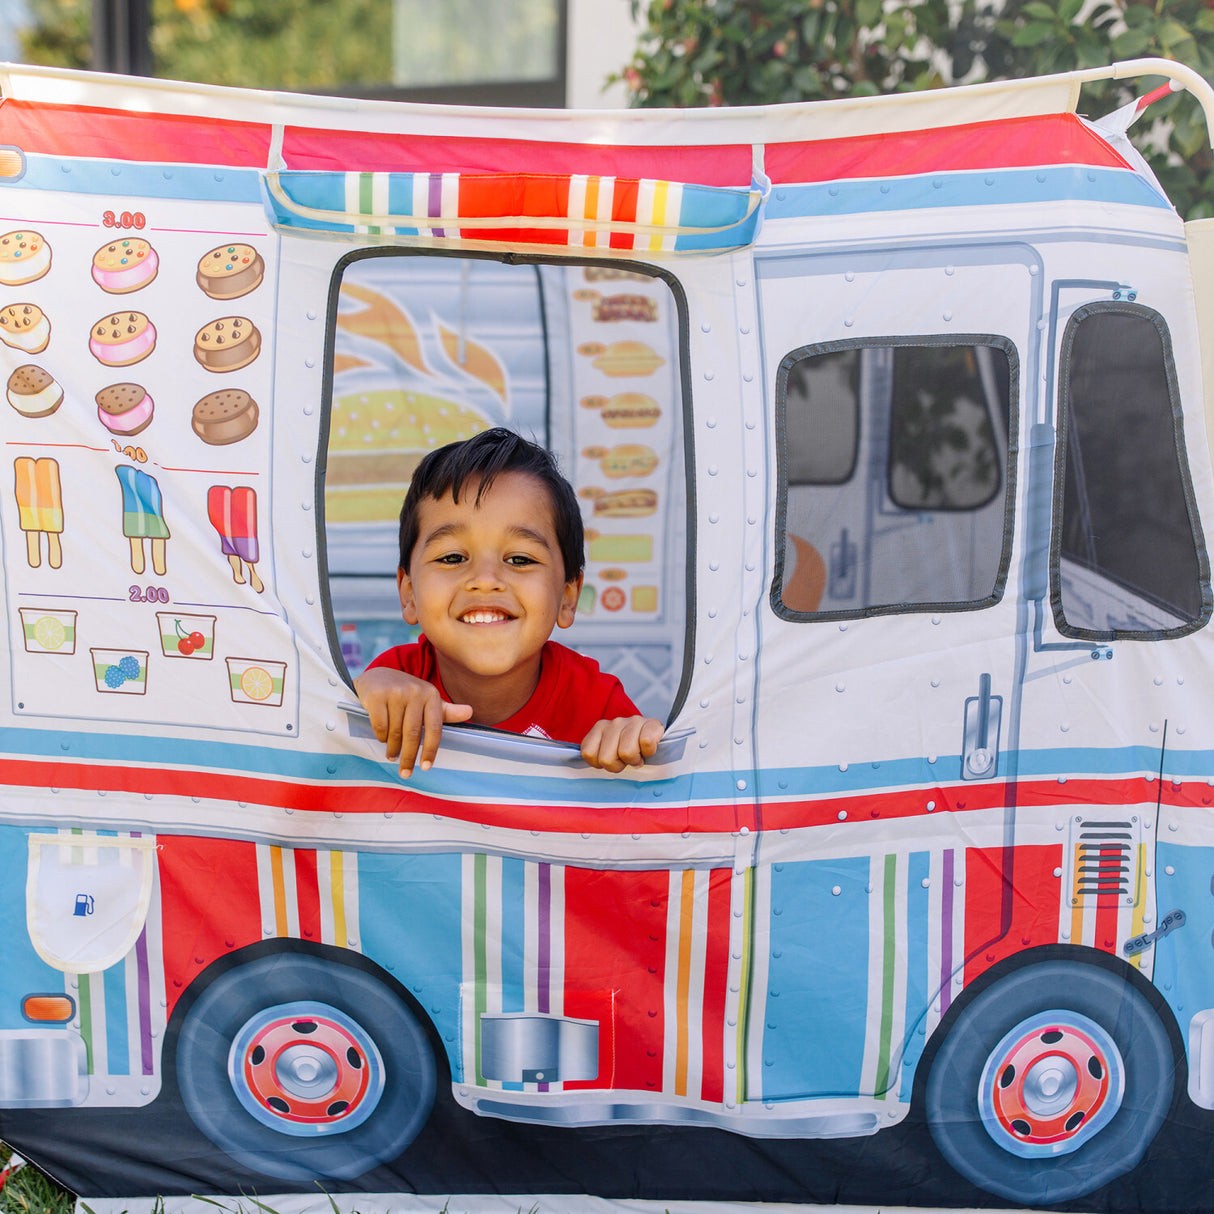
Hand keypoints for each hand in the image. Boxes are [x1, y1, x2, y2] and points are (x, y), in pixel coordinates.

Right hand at [354, 666, 472, 776]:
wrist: (378, 677)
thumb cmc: (407, 694)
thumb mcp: (428, 700)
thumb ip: (446, 711)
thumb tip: (470, 712)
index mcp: (431, 695)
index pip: (435, 728)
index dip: (430, 750)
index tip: (426, 767)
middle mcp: (415, 692)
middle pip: (413, 733)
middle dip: (409, 757)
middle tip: (405, 773)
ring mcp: (395, 693)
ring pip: (395, 732)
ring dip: (393, 749)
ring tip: (392, 756)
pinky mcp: (377, 696)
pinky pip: (380, 726)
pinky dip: (381, 737)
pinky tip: (382, 740)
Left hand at [580, 715, 664, 771]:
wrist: (657, 738)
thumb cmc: (630, 750)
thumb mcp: (609, 753)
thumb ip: (597, 758)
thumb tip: (584, 770)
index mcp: (599, 728)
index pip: (588, 754)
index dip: (600, 764)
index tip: (611, 760)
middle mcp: (614, 723)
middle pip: (606, 759)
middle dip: (618, 765)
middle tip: (626, 760)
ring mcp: (632, 721)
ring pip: (626, 753)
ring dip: (634, 760)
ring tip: (638, 755)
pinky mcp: (651, 724)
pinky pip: (646, 744)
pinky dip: (649, 752)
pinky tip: (648, 749)